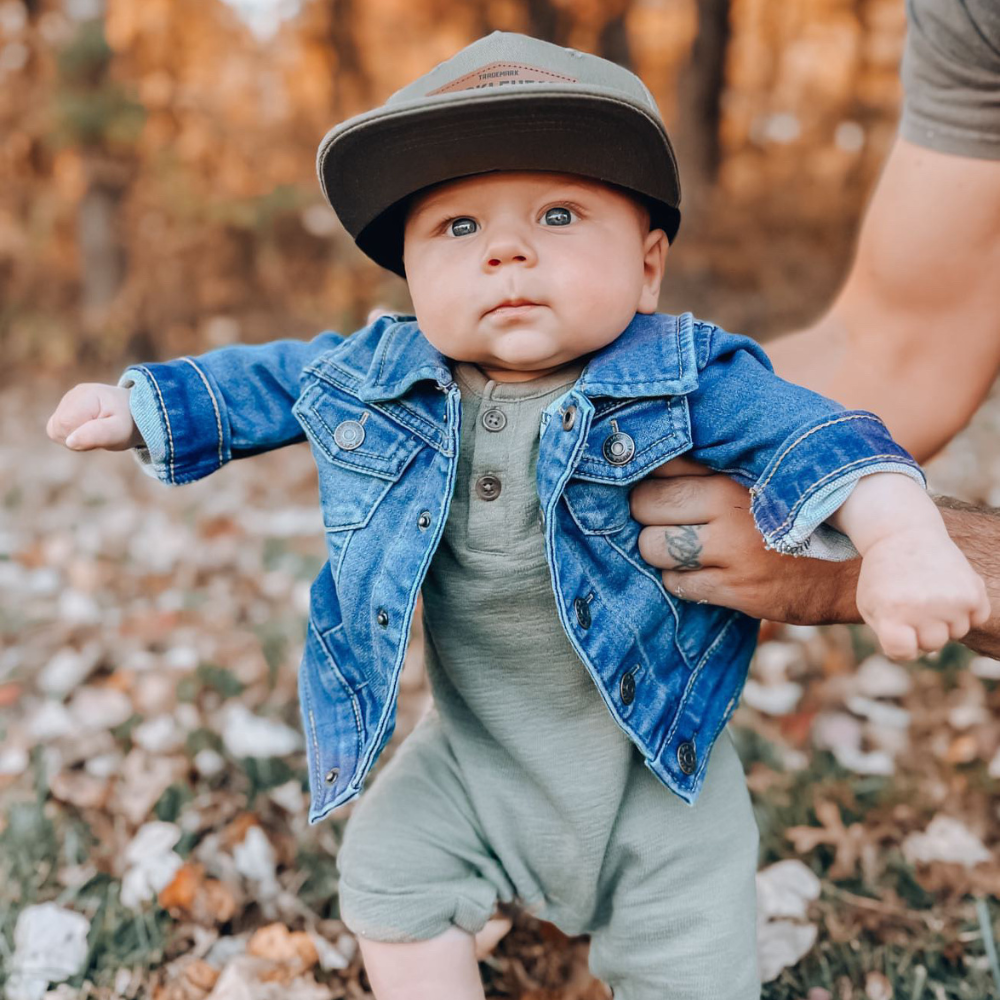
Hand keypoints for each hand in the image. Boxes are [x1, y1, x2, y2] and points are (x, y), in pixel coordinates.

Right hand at [46, 383, 143, 450]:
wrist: (137, 413)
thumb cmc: (129, 423)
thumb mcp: (119, 431)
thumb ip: (96, 435)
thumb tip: (70, 441)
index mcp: (86, 395)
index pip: (64, 424)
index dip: (78, 437)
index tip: (100, 434)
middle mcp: (74, 394)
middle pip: (57, 427)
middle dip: (77, 439)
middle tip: (101, 434)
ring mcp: (69, 399)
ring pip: (56, 429)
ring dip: (76, 437)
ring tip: (97, 431)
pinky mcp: (68, 406)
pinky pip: (58, 428)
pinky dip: (73, 434)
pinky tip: (90, 429)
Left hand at [629, 457, 860, 623]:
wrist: (859, 565)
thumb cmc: (808, 510)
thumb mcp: (773, 470)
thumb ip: (726, 458)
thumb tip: (670, 445)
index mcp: (736, 467)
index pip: (663, 461)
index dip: (653, 474)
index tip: (657, 481)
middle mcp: (729, 503)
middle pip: (647, 503)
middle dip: (648, 514)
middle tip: (665, 519)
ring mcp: (732, 549)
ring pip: (653, 546)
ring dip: (659, 550)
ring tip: (681, 547)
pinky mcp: (737, 588)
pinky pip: (677, 583)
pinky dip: (680, 580)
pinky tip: (702, 572)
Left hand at [856, 529, 990, 658]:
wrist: (902, 534)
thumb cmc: (883, 577)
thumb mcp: (870, 606)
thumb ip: (889, 637)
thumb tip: (919, 654)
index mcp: (892, 611)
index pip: (902, 652)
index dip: (899, 643)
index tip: (894, 624)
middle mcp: (923, 607)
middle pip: (932, 645)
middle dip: (921, 630)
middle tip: (911, 601)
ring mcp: (951, 599)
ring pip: (957, 632)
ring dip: (944, 618)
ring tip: (927, 591)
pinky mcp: (974, 589)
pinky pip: (978, 617)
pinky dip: (967, 608)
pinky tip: (948, 589)